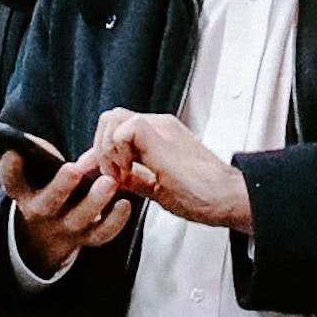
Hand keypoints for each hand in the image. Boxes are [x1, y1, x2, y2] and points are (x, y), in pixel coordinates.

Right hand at [11, 145, 138, 270]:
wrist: (49, 227)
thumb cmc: (42, 184)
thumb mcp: (30, 169)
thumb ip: (32, 153)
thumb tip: (29, 144)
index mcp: (22, 190)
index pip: (10, 178)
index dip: (11, 167)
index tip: (17, 153)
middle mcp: (40, 211)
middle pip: (48, 203)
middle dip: (60, 186)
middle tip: (73, 169)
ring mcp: (64, 226)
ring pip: (78, 219)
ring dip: (94, 202)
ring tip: (109, 183)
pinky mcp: (86, 236)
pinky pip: (101, 234)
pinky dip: (115, 222)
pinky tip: (125, 204)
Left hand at [92, 110, 250, 229]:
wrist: (227, 197)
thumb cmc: (204, 196)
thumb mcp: (157, 187)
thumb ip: (134, 177)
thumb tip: (113, 177)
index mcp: (160, 135)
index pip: (116, 129)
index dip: (97, 150)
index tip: (90, 170)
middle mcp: (159, 126)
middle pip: (110, 118)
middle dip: (100, 148)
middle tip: (113, 175)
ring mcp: (160, 128)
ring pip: (112, 119)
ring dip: (108, 150)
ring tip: (122, 175)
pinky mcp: (161, 136)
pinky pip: (123, 130)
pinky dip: (118, 152)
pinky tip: (131, 171)